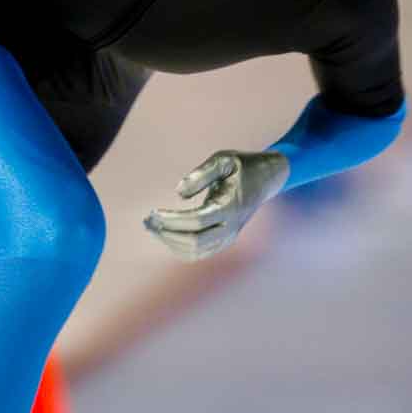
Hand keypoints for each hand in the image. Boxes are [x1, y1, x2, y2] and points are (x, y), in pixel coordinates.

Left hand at [143, 149, 289, 260]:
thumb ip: (201, 174)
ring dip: (170, 242)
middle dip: (167, 234)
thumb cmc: (242, 166)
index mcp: (231, 206)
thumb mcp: (224, 159)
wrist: (265, 180)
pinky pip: (198, 253)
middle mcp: (231, 227)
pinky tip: (164, 232)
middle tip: (147, 221)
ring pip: (195, 252)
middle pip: (195, 242)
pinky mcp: (224, 241)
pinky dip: (178, 247)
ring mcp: (228, 237)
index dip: (172, 220)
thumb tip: (179, 193)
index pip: (197, 221)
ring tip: (150, 226)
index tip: (153, 212)